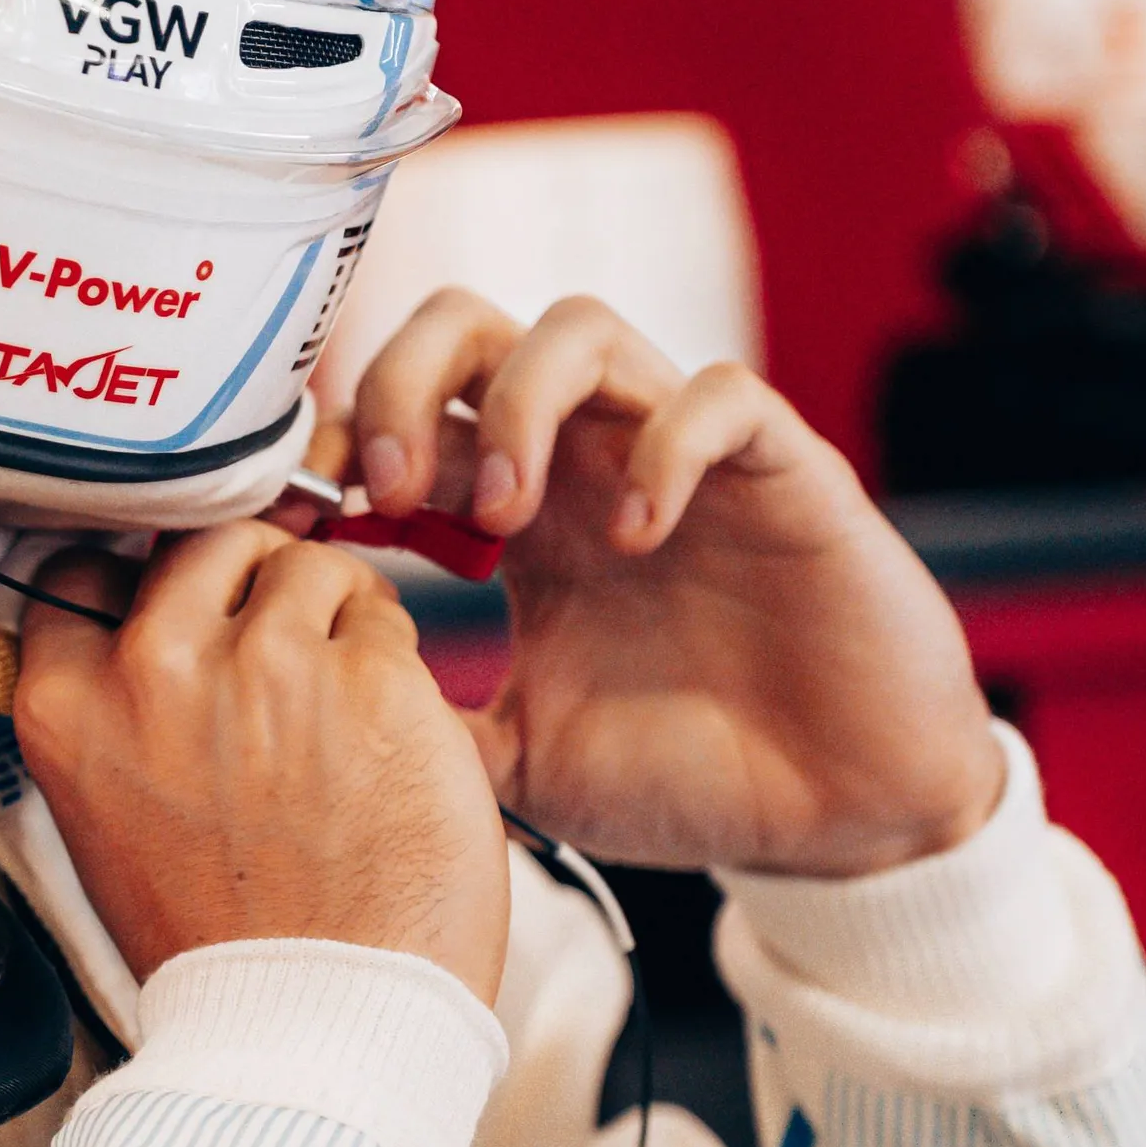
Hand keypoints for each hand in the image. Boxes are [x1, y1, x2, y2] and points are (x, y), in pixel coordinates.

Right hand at [12, 521, 510, 997]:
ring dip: (331, 610)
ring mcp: (268, 665)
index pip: (81, 565)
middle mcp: (156, 668)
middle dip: (248, 573)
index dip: (138, 574)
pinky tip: (389, 730)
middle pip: (204, 540)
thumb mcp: (105, 818)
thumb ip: (113, 707)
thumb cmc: (222, 945)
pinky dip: (393, 658)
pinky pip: (383, 617)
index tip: (175, 598)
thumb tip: (145, 615)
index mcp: (69, 707)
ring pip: (304, 563)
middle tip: (282, 636)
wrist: (320, 1036)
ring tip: (342, 697)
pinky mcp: (372, 679)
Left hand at [351, 291, 1003, 878]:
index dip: (337, 441)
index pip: (401, 414)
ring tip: (504, 514)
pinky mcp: (781, 472)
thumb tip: (316, 711)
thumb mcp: (525, 764)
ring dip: (516, 404)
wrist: (844, 820)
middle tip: (392, 490)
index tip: (301, 518)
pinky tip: (638, 538)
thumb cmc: (693, 776)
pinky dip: (664, 447)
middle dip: (402, 383)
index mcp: (516, 516)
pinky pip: (718, 395)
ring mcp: (677, 456)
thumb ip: (430, 726)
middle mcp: (585, 463)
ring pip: (577, 326)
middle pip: (465, 327)